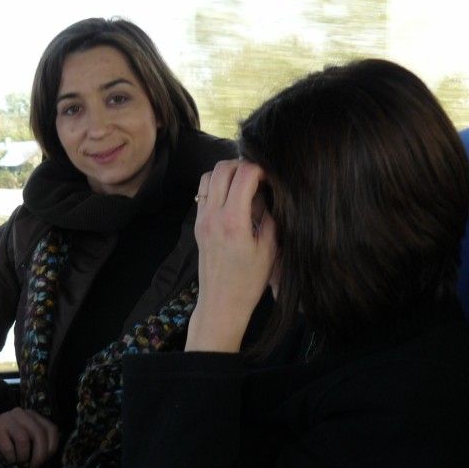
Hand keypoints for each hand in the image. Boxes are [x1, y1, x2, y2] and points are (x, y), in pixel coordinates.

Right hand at [0, 404, 58, 467]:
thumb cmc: (7, 437)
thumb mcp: (25, 435)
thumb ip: (37, 441)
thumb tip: (47, 460)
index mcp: (33, 416)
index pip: (51, 429)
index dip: (52, 446)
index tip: (46, 460)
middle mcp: (23, 414)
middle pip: (39, 434)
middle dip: (40, 455)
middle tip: (34, 467)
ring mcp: (8, 418)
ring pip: (23, 439)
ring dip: (23, 455)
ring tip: (19, 461)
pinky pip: (8, 446)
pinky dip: (11, 457)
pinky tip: (9, 460)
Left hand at [186, 160, 277, 352]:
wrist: (221, 303)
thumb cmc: (249, 281)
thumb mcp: (269, 250)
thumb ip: (270, 216)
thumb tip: (268, 193)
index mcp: (233, 221)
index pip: (244, 175)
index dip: (261, 169)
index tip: (271, 179)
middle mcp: (213, 215)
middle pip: (223, 168)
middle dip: (243, 165)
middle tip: (259, 177)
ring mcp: (202, 218)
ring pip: (209, 176)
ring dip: (227, 173)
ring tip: (244, 184)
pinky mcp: (198, 224)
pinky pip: (203, 192)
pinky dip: (217, 185)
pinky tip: (232, 197)